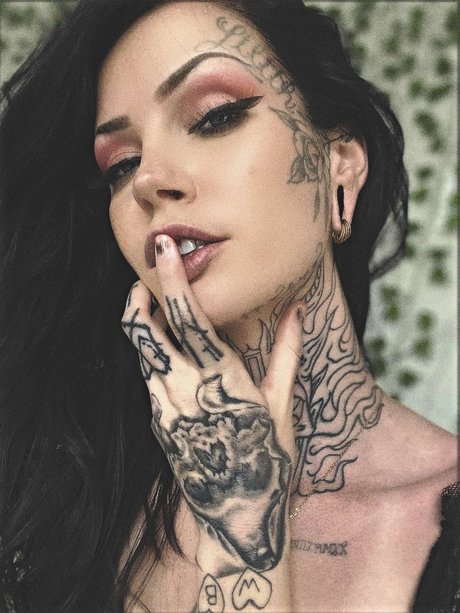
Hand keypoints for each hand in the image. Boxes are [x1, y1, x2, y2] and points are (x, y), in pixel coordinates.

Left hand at [122, 235, 303, 573]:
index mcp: (220, 376)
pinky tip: (178, 363)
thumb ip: (286, 352)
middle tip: (149, 281)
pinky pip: (150, 379)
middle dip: (139, 298)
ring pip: (142, 352)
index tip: (163, 248)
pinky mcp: (157, 421)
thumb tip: (295, 310)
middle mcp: (184, 387)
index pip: (188, 318)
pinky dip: (157, 360)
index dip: (173, 279)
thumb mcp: (283, 404)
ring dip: (148, 328)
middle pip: (142, 330)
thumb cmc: (268, 456)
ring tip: (165, 317)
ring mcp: (165, 406)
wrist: (237, 512)